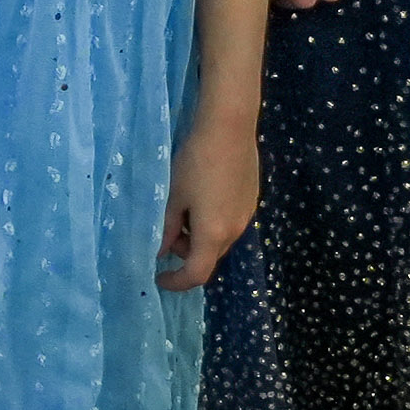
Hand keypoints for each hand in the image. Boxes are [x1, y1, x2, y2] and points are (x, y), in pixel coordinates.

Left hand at [158, 110, 259, 291]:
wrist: (229, 128)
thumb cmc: (195, 162)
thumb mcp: (174, 196)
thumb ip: (167, 228)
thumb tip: (161, 251)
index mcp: (213, 234)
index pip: (196, 274)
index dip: (176, 282)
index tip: (159, 277)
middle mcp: (235, 231)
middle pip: (209, 256)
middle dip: (185, 252)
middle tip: (167, 227)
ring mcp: (246, 216)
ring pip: (219, 239)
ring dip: (199, 235)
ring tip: (183, 206)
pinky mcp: (250, 200)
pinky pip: (228, 223)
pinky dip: (212, 222)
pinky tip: (201, 195)